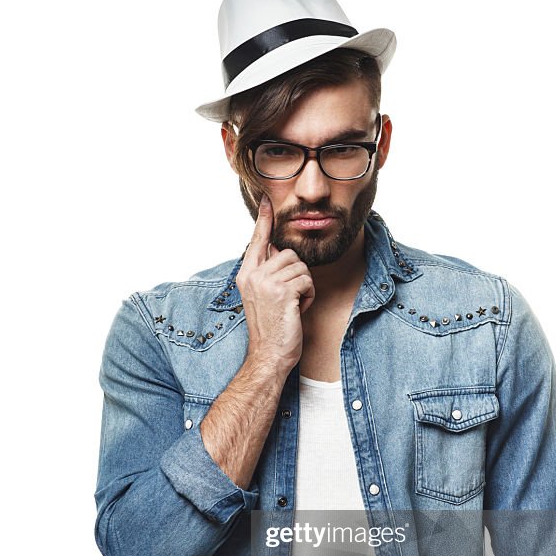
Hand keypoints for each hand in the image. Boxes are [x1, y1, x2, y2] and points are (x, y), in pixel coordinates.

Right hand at [236, 193, 315, 374]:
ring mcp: (266, 282)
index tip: (266, 200)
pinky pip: (307, 280)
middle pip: (288, 253)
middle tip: (289, 299)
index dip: (264, 219)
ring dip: (304, 287)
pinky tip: (298, 310)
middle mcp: (253, 274)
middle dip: (297, 275)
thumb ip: (268, 272)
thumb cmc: (271, 329)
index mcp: (246, 274)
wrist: (268, 356)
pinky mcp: (282, 291)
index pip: (257, 240)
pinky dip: (309, 296)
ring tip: (293, 305)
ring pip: (300, 266)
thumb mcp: (263, 296)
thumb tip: (279, 251)